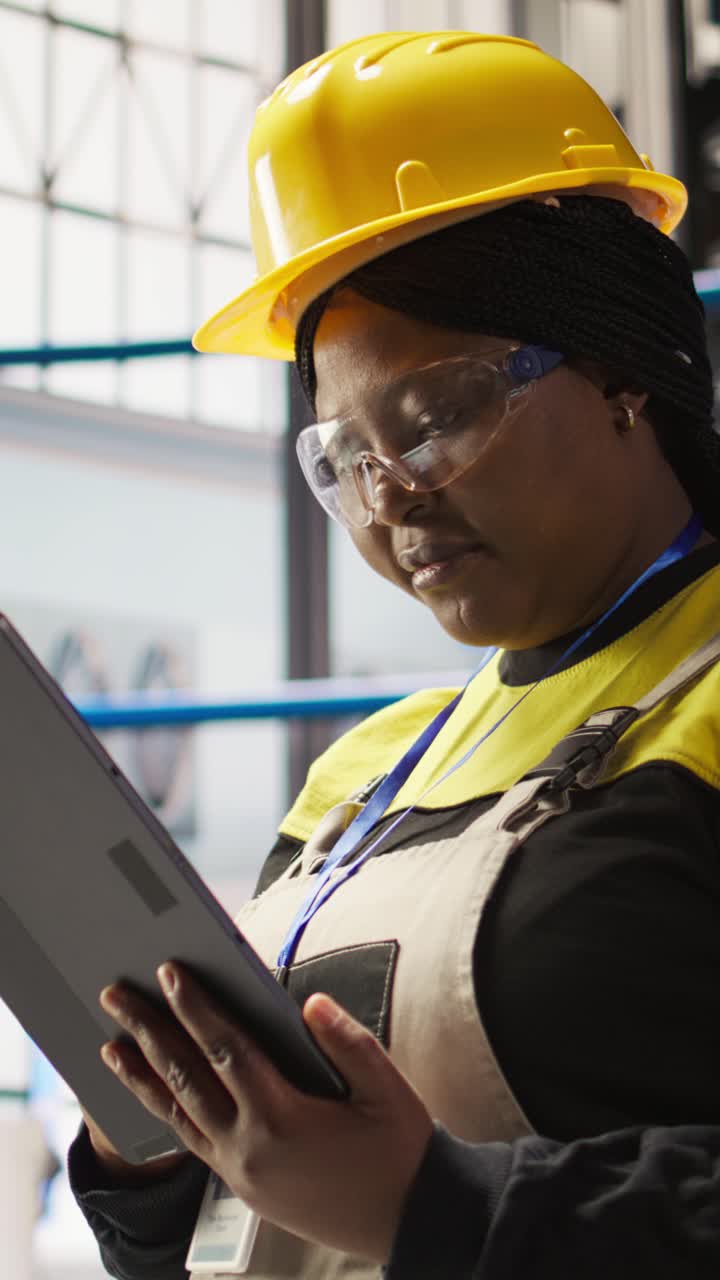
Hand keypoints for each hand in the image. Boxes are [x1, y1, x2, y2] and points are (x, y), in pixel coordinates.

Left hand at [99, 965, 433, 1261]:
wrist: (407, 1223)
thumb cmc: (399, 1152)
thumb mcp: (386, 1090)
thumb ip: (347, 1042)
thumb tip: (308, 1003)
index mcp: (282, 1118)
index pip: (225, 1048)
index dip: (194, 1006)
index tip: (168, 972)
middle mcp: (249, 1148)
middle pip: (185, 1077)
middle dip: (147, 1031)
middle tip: (114, 995)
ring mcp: (240, 1172)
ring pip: (178, 1114)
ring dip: (142, 1075)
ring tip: (111, 1045)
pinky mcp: (242, 1187)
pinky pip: (191, 1141)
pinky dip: (166, 1112)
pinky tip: (153, 1092)